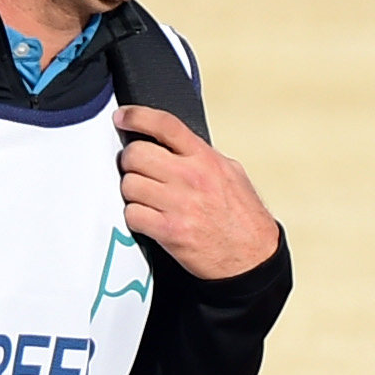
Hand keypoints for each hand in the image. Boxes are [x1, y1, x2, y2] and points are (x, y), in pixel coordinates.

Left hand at [114, 105, 280, 277]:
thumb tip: (173, 143)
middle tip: (139, 172)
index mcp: (205, 159)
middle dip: (131, 163)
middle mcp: (192, 177)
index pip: (165, 125)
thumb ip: (200, 156)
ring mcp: (179, 204)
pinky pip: (132, 215)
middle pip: (136, 154)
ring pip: (129, 185)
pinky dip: (135, 218)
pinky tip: (149, 219)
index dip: (136, 116)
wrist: (253, 258)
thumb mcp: (230, 174)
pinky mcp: (169, 231)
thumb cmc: (242, 217)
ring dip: (132, 193)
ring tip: (148, 200)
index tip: (122, 117)